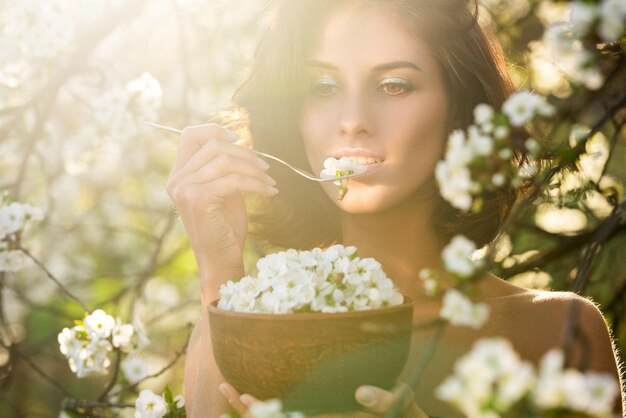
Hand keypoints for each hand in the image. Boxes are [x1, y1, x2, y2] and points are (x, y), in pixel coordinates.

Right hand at [165, 124, 277, 298]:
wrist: (221, 258)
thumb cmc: (224, 225)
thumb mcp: (223, 189)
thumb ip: (222, 167)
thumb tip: (239, 143)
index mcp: (179, 175)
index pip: (189, 135)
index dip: (214, 130)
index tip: (238, 139)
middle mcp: (177, 180)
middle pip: (213, 146)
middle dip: (246, 154)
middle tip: (266, 167)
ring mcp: (184, 189)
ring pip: (225, 161)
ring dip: (254, 169)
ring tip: (270, 181)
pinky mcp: (198, 199)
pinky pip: (233, 180)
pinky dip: (256, 184)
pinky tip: (269, 192)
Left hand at [219, 382, 427, 417]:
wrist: (403, 417)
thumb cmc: (403, 412)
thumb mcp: (399, 405)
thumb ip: (382, 400)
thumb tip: (360, 392)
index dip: (266, 411)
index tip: (244, 397)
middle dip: (250, 409)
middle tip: (224, 388)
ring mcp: (322, 414)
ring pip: (283, 415)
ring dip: (255, 407)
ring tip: (230, 388)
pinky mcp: (325, 410)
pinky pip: (296, 408)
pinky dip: (274, 403)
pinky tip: (259, 389)